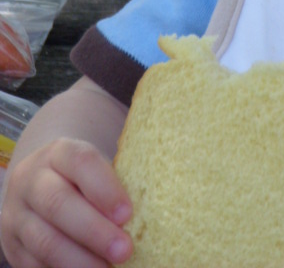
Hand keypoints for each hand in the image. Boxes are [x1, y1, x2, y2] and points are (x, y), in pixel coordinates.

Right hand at [0, 138, 132, 267]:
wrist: (41, 183)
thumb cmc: (84, 178)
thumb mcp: (96, 169)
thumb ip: (113, 185)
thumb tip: (146, 216)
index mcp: (59, 152)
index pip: (81, 162)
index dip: (105, 189)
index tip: (128, 214)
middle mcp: (32, 179)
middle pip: (59, 203)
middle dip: (94, 231)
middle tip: (124, 250)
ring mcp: (17, 213)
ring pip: (44, 240)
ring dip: (79, 260)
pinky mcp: (11, 244)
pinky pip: (33, 264)